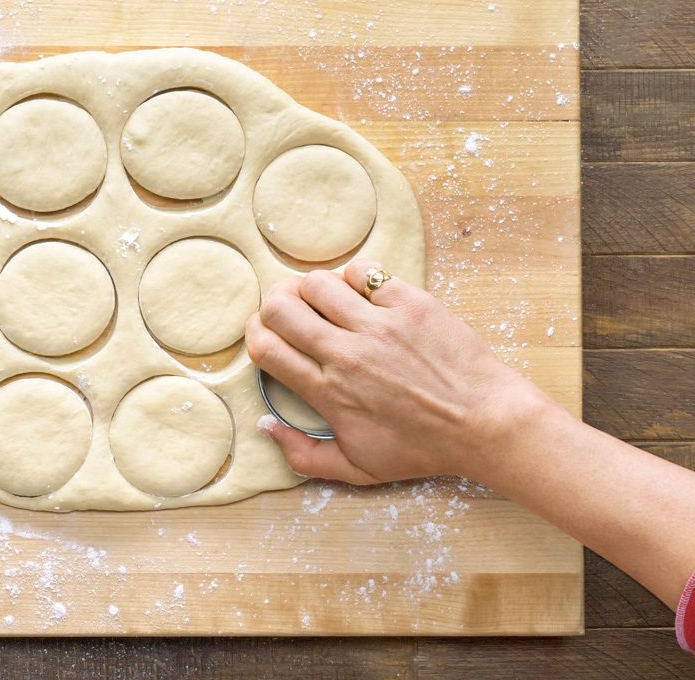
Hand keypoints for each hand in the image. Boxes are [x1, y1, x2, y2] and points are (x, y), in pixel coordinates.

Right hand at [247, 260, 548, 484]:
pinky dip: (353, 278)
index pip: (266, 348)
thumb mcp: (358, 470)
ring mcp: (378, 325)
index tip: (264, 336)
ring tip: (323, 300)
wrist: (486, 423)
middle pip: (280, 308)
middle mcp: (347, 354)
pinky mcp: (409, 303)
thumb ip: (302, 456)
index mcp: (329, 392)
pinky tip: (361, 294)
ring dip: (311, 288)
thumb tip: (265, 425)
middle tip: (287, 311)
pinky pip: (363, 272)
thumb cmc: (423, 449)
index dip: (255, 335)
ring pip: (316, 283)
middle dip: (274, 306)